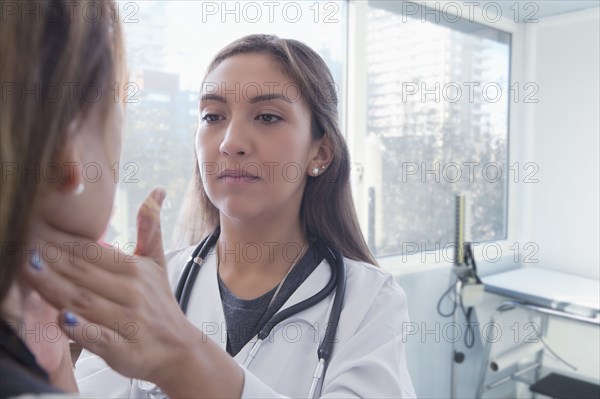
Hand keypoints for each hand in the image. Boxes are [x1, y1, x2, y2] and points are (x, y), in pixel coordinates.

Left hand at [24, 188, 196, 383]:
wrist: (177, 348)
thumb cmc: (160, 303)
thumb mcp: (157, 263)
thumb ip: (150, 228)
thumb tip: (157, 191)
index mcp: (135, 271)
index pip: (92, 252)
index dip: (62, 240)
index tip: (35, 228)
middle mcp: (131, 294)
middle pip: (82, 273)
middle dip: (49, 258)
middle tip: (20, 243)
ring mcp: (127, 322)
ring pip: (84, 302)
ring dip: (54, 286)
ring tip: (27, 270)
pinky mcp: (124, 350)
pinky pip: (99, 338)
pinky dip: (82, 330)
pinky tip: (62, 319)